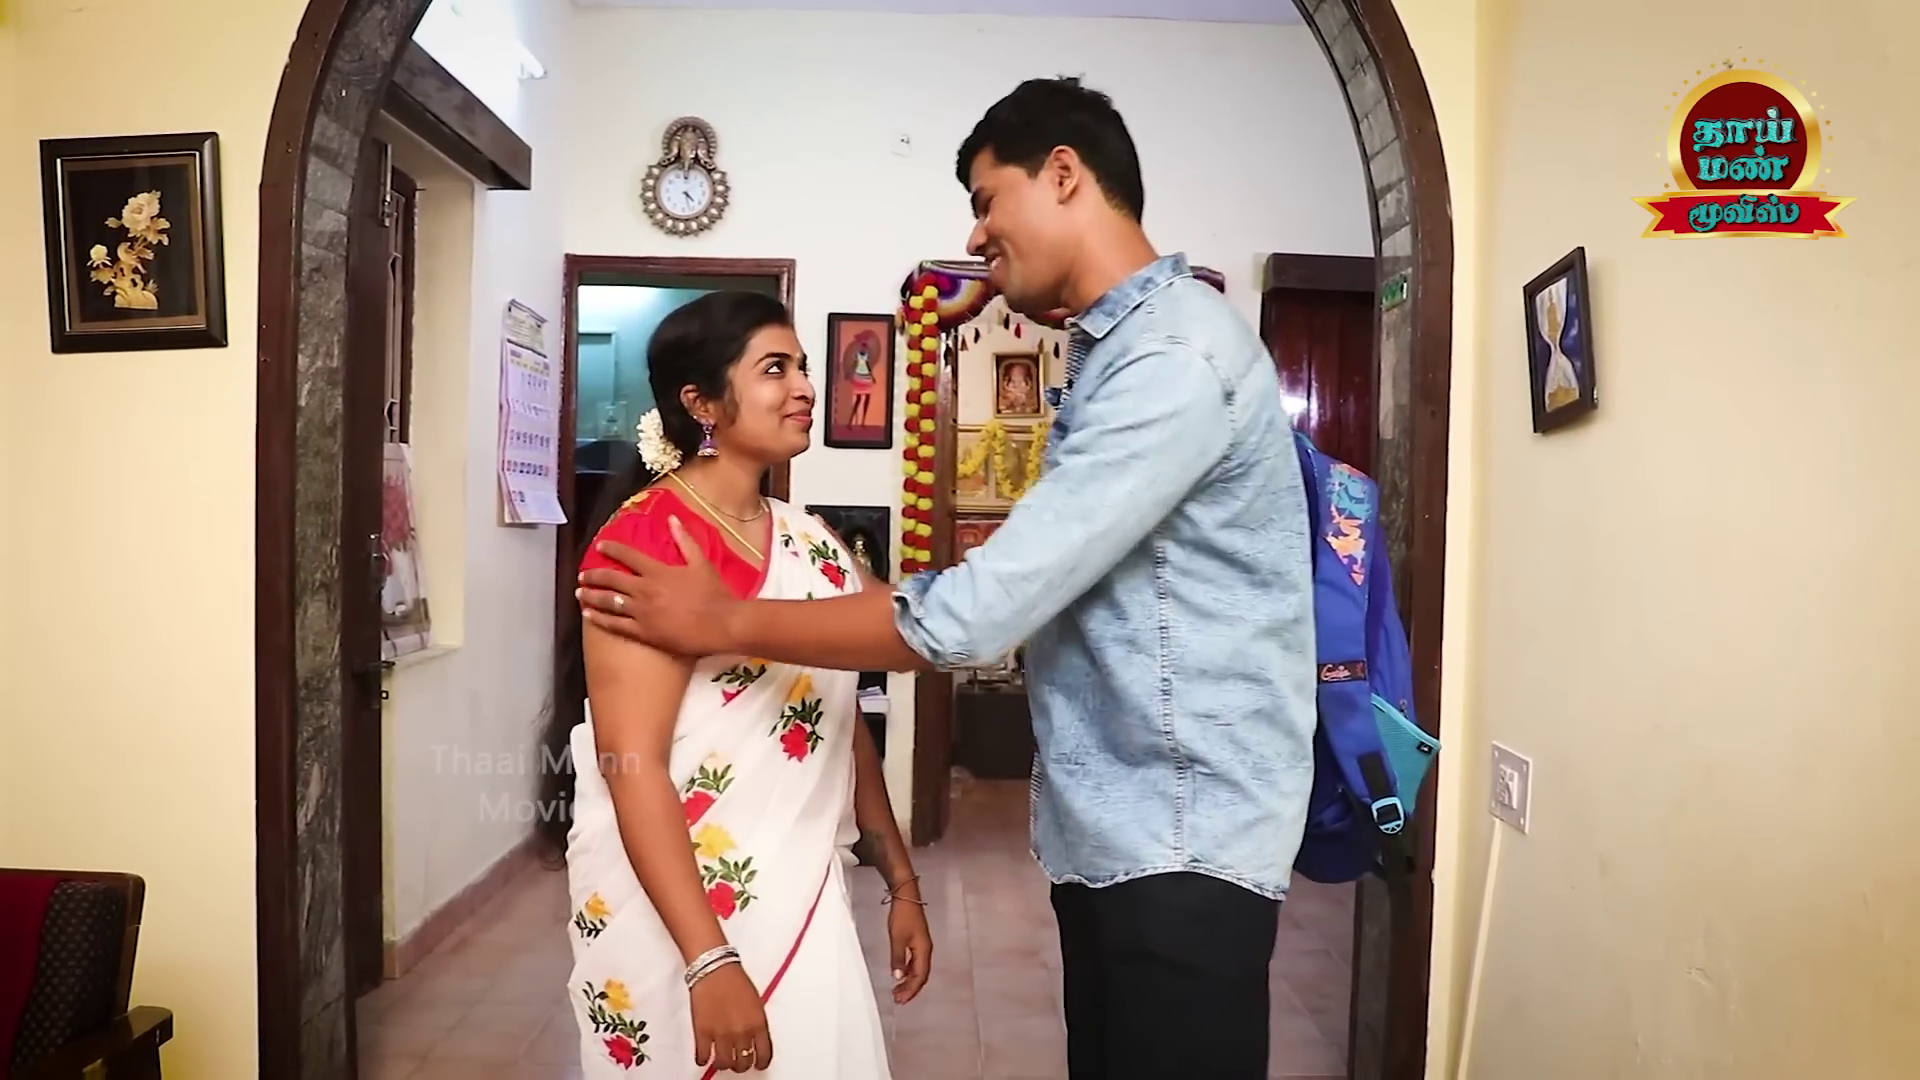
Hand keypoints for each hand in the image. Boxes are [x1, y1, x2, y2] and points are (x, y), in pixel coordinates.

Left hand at [578, 516, 738, 656]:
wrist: (722, 625)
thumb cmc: (715, 594)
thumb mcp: (701, 563)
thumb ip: (685, 540)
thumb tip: (672, 519)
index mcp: (658, 571)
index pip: (629, 556)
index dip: (612, 549)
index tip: (599, 546)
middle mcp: (645, 590)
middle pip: (612, 580)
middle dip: (594, 576)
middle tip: (582, 575)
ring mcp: (642, 612)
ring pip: (609, 602)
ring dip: (592, 596)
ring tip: (579, 593)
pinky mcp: (644, 633)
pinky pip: (616, 625)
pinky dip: (600, 619)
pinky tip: (589, 615)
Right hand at [689, 963, 772, 1071]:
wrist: (714, 968)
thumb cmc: (735, 980)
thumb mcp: (756, 1003)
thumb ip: (756, 1024)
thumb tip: (754, 1041)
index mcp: (758, 1024)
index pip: (764, 1055)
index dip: (760, 1063)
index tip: (758, 1064)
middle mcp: (741, 1032)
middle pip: (743, 1063)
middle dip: (741, 1064)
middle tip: (738, 1061)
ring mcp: (721, 1034)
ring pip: (724, 1064)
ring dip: (723, 1064)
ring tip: (721, 1059)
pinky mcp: (702, 1033)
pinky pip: (703, 1057)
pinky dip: (703, 1059)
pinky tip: (704, 1056)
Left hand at [886, 887, 932, 1003]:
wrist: (906, 897)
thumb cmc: (902, 917)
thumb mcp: (897, 938)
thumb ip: (897, 958)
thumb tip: (897, 977)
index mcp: (923, 951)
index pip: (920, 976)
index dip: (911, 990)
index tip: (901, 1000)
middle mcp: (926, 950)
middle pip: (921, 975)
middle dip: (911, 989)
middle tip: (898, 1000)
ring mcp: (922, 946)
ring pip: (918, 969)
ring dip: (909, 981)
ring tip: (897, 991)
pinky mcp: (917, 941)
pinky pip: (915, 962)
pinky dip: (908, 971)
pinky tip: (900, 974)